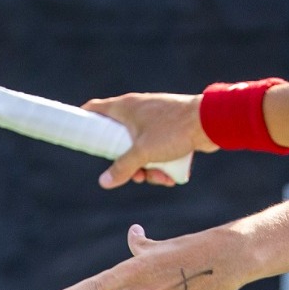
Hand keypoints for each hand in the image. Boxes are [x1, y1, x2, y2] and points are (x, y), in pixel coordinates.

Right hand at [82, 92, 219, 187]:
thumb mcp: (143, 152)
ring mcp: (154, 119)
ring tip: (159, 178)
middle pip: (119, 138)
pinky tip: (169, 176)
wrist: (209, 123)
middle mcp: (138, 110)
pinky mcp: (169, 128)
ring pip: (140, 147)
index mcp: (125, 107)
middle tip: (135, 175)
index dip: (83, 120)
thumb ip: (123, 167)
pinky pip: (157, 148)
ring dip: (147, 167)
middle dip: (127, 162)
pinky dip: (160, 162)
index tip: (78, 137)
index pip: (94, 109)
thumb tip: (105, 182)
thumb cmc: (173, 131)